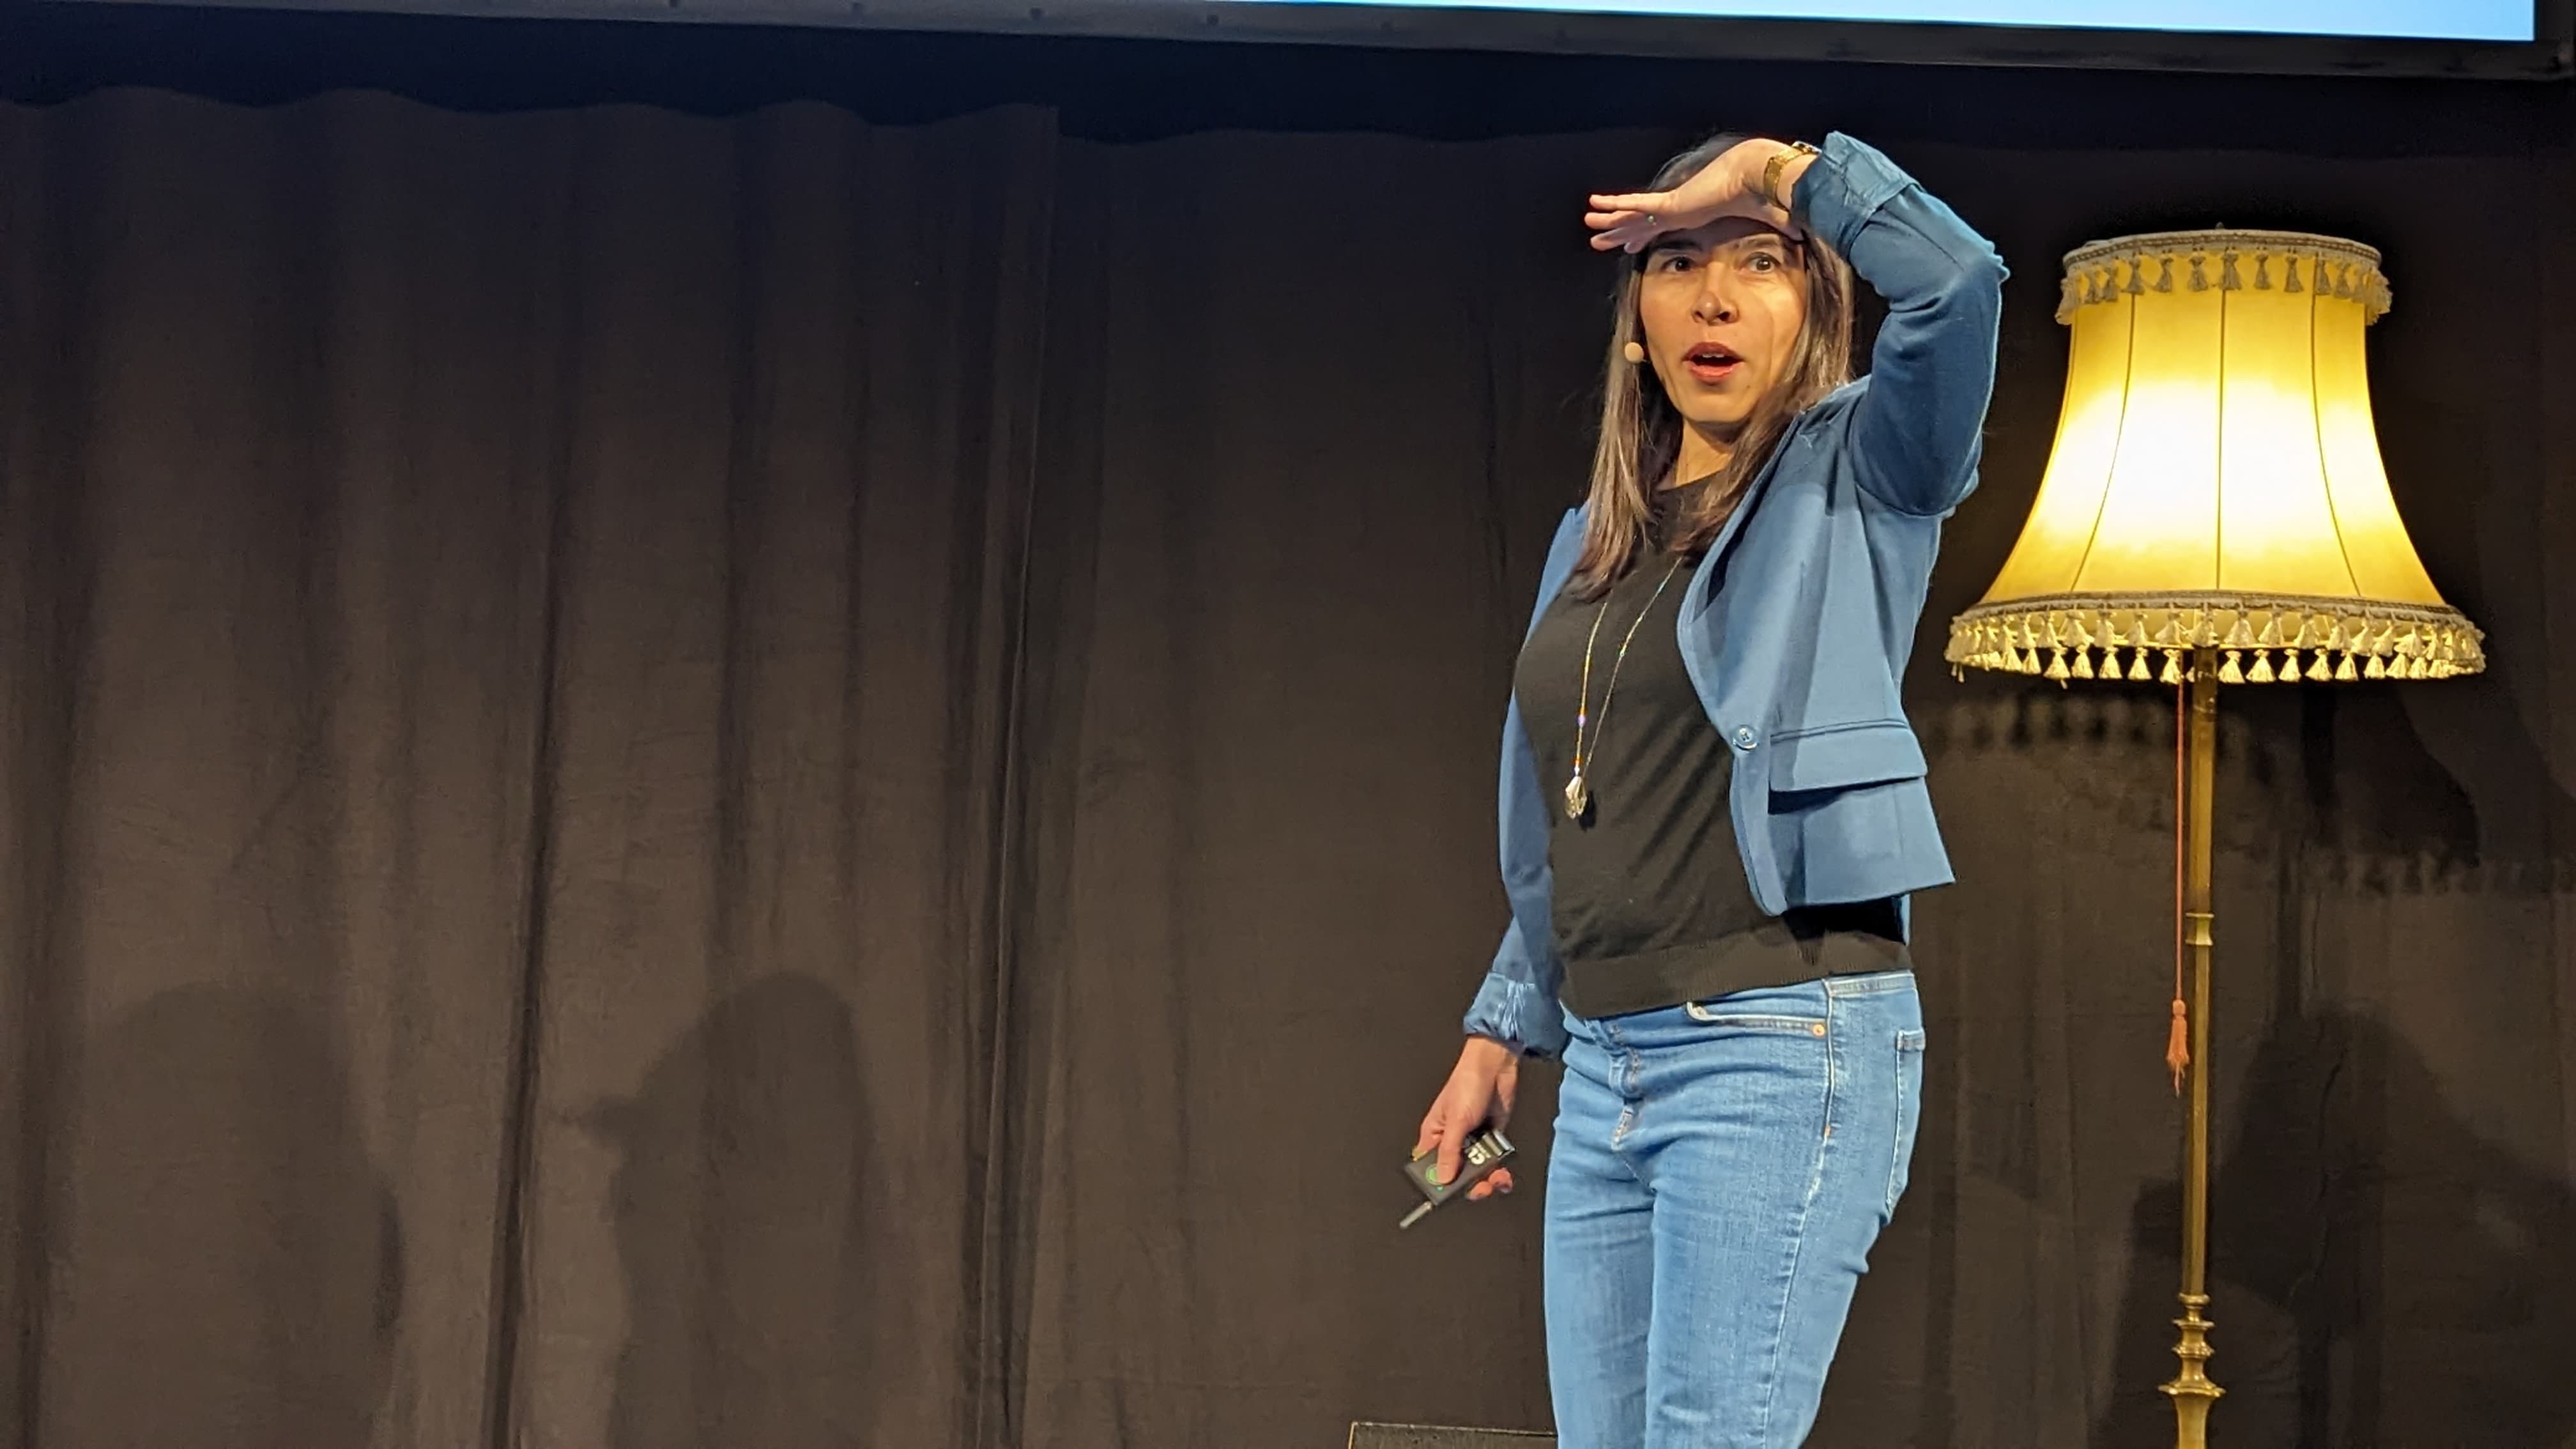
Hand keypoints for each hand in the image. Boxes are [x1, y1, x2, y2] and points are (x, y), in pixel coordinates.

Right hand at [1414, 1036, 1520, 1201]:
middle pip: (1456, 1174)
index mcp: (1434, 1135)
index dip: (1437, 1182)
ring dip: (1489, 1178)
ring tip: (1498, 1177)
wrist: (1496, 1067)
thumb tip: (1442, 1178)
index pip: (1429, 1167)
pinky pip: (1494, 1162)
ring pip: (1478, 1171)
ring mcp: (1472, 1140)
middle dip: (1470, 1184)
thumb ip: (1450, 1151)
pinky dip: (1500, 1170)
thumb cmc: (1467, 1083)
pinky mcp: (1491, 1138)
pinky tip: (1504, 1173)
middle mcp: (1452, 1141)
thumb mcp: (1456, 1121)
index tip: (1449, 1193)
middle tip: (1481, 1186)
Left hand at [1584, 138, 1806, 254]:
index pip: (1667, 227)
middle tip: (1599, 238)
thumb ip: (1780, 226)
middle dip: (1620, 232)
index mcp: (1699, 212)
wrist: (1764, 173)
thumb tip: (1804, 235)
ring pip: (1632, 214)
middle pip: (1643, 224)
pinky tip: (1594, 204)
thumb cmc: (1768, 193)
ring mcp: (1674, 203)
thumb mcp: (1772, 216)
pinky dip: (1613, 205)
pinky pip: (1635, 205)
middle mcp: (1682, 207)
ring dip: (1609, 219)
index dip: (1647, 236)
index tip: (1632, 243)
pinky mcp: (1672, 201)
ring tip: (1587, 221)